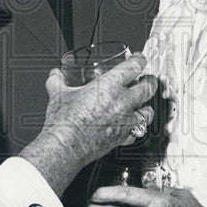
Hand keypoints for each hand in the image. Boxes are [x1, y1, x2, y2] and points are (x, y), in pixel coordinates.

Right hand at [22, 54, 156, 194]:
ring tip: (146, 105)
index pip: (133, 67)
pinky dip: (136, 129)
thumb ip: (57, 81)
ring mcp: (124, 121)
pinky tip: (132, 127)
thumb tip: (55, 75)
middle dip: (151, 82)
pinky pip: (137, 133)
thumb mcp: (57, 95)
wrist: (66, 147)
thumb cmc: (64, 121)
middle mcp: (121, 102)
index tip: (139, 59)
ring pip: (148, 113)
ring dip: (148, 107)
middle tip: (149, 79)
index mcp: (108, 86)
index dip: (140, 60)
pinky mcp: (122, 138)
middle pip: (147, 88)